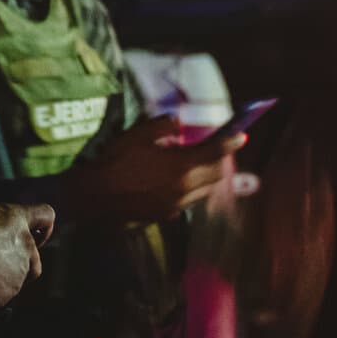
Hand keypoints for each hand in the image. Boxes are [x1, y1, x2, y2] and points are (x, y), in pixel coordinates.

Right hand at [0, 201, 52, 310]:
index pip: (45, 215)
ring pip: (16, 279)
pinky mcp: (6, 297)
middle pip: (32, 257)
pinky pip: (1, 297)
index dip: (42, 226)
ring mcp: (18, 274)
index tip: (38, 232)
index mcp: (14, 219)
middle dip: (15, 261)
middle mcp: (24, 246)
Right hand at [69, 115, 242, 226]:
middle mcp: (185, 188)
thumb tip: (179, 122)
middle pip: (217, 175)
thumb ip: (163, 126)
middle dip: (222, 160)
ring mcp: (177, 204)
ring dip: (209, 176)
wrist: (96, 197)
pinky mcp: (167, 215)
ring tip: (202, 164)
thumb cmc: (115, 161)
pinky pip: (189, 200)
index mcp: (181, 166)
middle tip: (220, 148)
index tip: (241, 135)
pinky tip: (179, 181)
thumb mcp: (137, 135)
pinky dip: (193, 188)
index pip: (215, 152)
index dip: (230, 142)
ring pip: (205, 190)